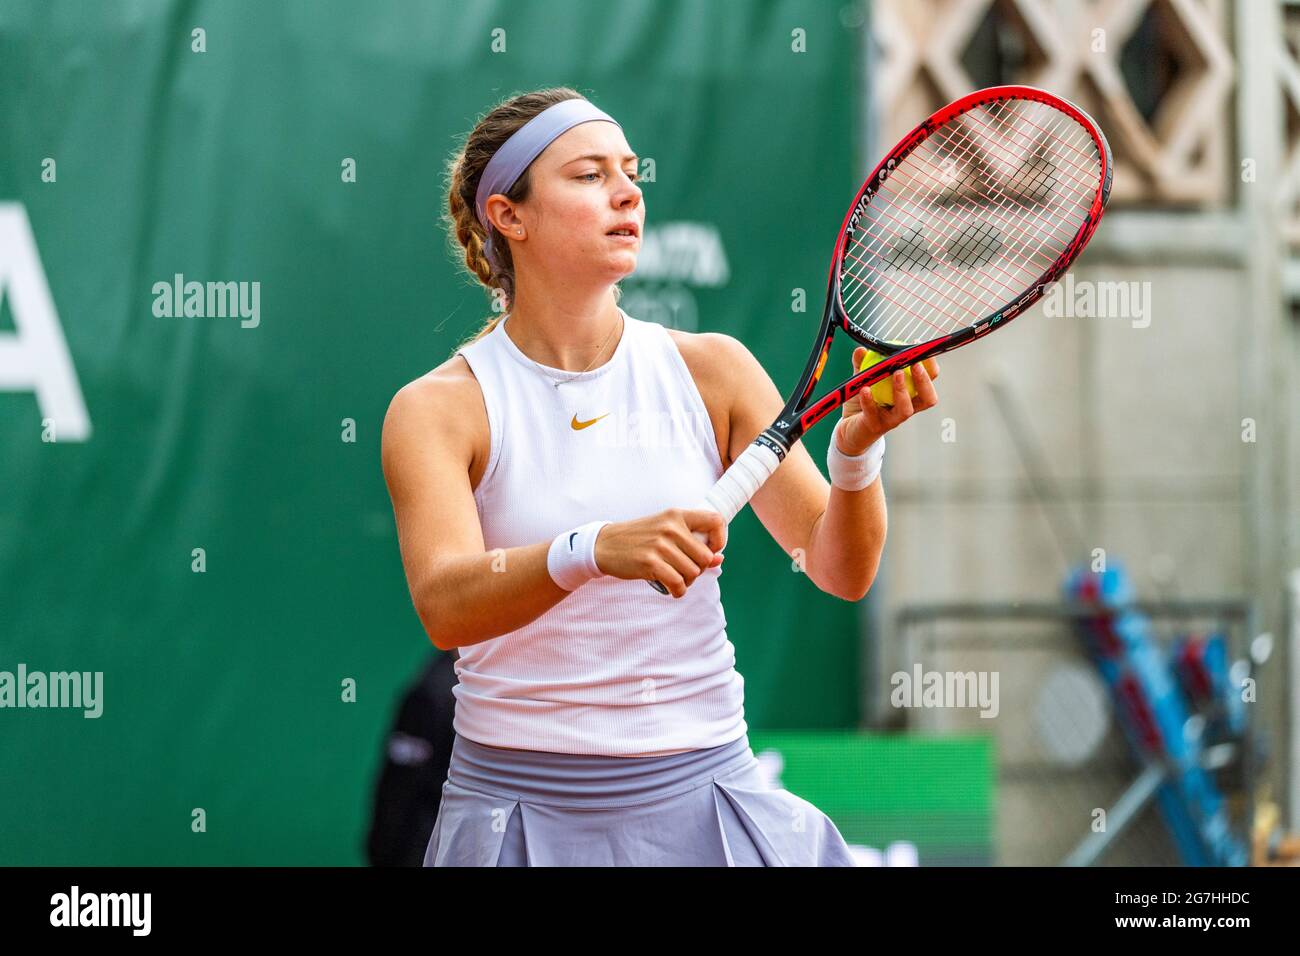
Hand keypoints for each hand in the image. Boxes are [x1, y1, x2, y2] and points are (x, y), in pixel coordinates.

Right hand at [594, 509, 725, 598]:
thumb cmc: (638, 539)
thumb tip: (719, 559)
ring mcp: (660, 545)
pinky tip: (672, 589)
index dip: (720, 539)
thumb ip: (692, 542)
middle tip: (684, 571)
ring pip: (693, 573)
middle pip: (705, 557)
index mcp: (676, 515)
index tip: (710, 551)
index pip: (716, 520)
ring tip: (674, 578)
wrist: (604, 545)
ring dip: (687, 582)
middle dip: (698, 569)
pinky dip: (678, 591)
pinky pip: (679, 584)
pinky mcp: (651, 563)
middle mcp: (671, 527)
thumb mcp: (665, 531)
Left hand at [835, 347, 939, 454]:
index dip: (930, 364)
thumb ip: (863, 365)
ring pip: (906, 409)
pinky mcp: (876, 426)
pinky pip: (873, 413)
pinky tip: (864, 389)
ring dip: (902, 390)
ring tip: (896, 373)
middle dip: (924, 380)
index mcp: (910, 395)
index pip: (929, 380)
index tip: (919, 346)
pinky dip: (869, 401)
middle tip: (915, 363)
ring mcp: (892, 420)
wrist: (849, 428)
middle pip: (928, 398)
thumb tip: (862, 349)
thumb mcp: (864, 380)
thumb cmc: (862, 401)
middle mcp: (906, 408)